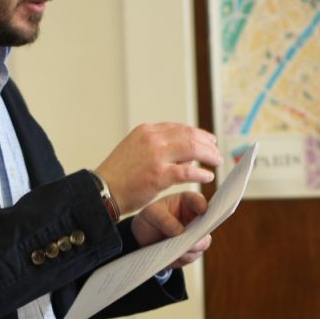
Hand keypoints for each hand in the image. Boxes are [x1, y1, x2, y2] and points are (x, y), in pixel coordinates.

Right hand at [95, 123, 221, 214]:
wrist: (102, 191)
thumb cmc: (118, 176)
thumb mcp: (134, 150)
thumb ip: (157, 148)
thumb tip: (183, 155)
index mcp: (146, 131)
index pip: (179, 127)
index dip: (197, 133)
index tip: (207, 140)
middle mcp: (152, 139)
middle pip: (189, 135)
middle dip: (207, 143)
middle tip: (216, 152)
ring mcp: (156, 156)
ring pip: (192, 149)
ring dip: (209, 155)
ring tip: (216, 161)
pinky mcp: (159, 175)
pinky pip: (188, 172)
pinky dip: (201, 173)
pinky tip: (207, 176)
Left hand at [130, 191, 210, 267]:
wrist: (142, 240)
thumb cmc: (149, 219)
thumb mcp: (150, 214)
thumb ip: (164, 219)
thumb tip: (180, 231)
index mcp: (186, 202)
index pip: (197, 200)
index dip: (201, 204)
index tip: (202, 210)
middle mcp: (195, 218)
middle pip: (207, 224)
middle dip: (201, 231)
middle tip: (192, 237)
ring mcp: (195, 235)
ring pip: (202, 242)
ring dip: (191, 247)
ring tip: (178, 249)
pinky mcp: (192, 250)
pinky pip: (193, 255)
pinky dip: (184, 257)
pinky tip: (174, 256)